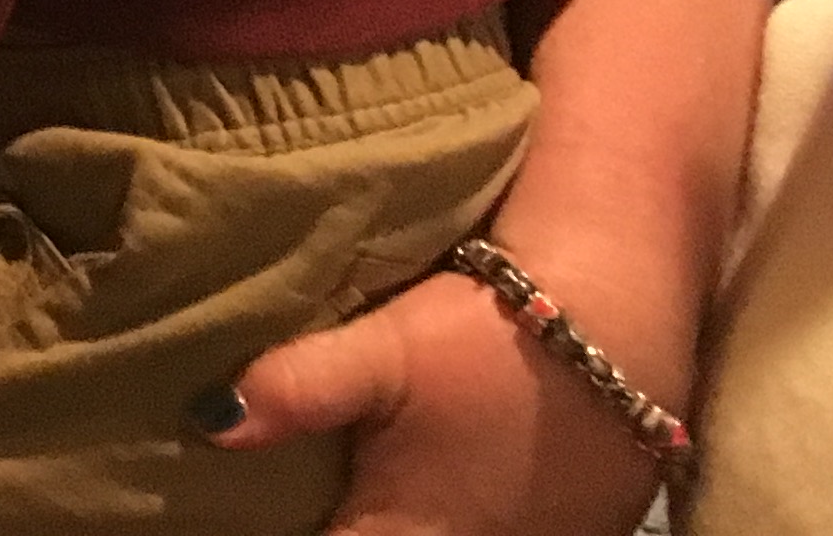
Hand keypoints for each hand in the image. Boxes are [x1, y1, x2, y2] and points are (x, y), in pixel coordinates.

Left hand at [206, 270, 662, 535]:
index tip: (239, 518)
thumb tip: (211, 422)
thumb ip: (298, 390)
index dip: (276, 533)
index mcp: (403, 535)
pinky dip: (438, 521)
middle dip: (331, 526)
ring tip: (344, 493)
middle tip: (283, 500)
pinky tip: (416, 493)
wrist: (621, 319)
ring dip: (381, 523)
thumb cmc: (490, 335)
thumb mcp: (384, 351)